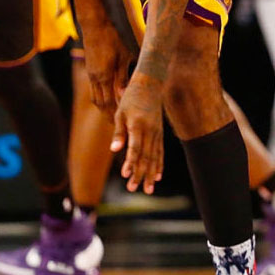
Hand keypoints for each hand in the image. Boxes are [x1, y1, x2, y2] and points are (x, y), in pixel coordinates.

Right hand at [82, 20, 133, 114]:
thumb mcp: (123, 57)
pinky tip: (107, 101)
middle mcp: (95, 78)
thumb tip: (124, 95)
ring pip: (95, 98)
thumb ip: (123, 77)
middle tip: (118, 126)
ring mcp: (90, 75)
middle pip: (100, 103)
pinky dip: (101, 99)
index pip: (108, 102)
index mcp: (103, 75)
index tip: (123, 123)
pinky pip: (94, 90)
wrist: (94, 26)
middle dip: (108, 115)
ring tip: (112, 116)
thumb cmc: (111, 39)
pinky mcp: (90, 71)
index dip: (115, 113)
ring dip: (103, 108)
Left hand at [110, 71, 163, 193]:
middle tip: (133, 188)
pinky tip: (158, 177)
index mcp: (138, 125)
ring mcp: (157, 133)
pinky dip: (159, 165)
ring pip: (155, 157)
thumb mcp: (120, 112)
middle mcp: (150, 131)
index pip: (135, 148)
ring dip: (150, 174)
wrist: (150, 85)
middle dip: (139, 174)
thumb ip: (119, 133)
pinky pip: (160, 152)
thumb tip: (114, 150)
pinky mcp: (160, 133)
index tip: (126, 175)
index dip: (131, 162)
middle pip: (146, 157)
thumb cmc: (130, 98)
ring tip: (147, 189)